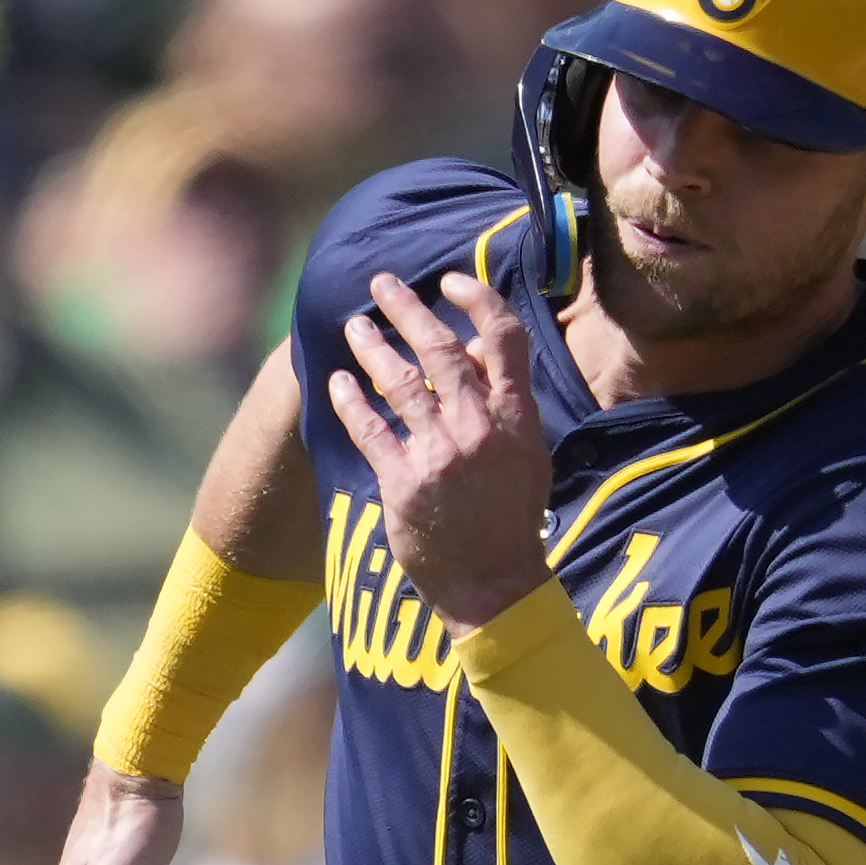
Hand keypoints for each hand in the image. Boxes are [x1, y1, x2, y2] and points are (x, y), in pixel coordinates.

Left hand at [327, 269, 547, 630]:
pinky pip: (369, 428)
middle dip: (407, 308)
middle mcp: (478, 427)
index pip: (503, 338)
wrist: (494, 583)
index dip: (477, 299)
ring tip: (354, 327)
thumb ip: (503, 401)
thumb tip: (471, 349)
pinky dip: (350, 400)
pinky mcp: (404, 481)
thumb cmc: (511, 517)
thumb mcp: (527, 454)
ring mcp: (440, 453)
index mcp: (516, 417)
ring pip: (400, 381)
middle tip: (381, 284)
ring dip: (372, 347)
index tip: (449, 281)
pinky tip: (337, 382)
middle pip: (440, 348)